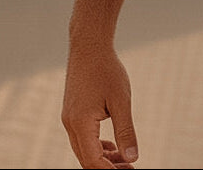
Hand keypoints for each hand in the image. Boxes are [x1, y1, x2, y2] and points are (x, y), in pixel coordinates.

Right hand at [62, 45, 138, 167]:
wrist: (89, 46)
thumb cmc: (106, 70)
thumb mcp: (121, 100)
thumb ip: (126, 131)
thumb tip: (132, 158)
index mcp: (81, 124)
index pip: (93, 161)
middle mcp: (70, 125)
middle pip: (86, 159)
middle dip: (107, 168)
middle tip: (129, 169)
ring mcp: (69, 119)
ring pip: (84, 150)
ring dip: (102, 158)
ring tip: (124, 161)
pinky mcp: (72, 113)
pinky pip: (82, 138)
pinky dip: (97, 146)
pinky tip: (112, 146)